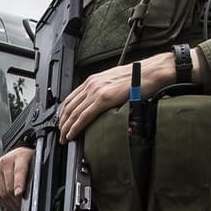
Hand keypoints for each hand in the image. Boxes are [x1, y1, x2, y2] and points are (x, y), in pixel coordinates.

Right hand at [0, 147, 34, 210]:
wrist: (18, 153)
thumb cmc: (28, 159)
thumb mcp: (35, 164)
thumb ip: (34, 176)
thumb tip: (33, 192)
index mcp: (20, 157)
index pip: (19, 172)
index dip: (19, 184)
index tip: (20, 194)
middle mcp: (6, 162)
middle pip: (9, 186)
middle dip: (16, 200)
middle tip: (22, 207)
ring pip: (2, 192)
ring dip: (10, 203)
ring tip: (17, 208)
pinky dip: (3, 202)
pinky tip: (9, 204)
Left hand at [56, 52, 179, 141]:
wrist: (150, 72)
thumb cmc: (138, 77)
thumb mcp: (114, 82)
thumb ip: (104, 91)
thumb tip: (100, 104)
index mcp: (93, 80)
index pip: (70, 98)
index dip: (63, 112)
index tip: (61, 122)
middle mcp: (91, 84)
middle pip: (69, 106)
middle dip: (62, 122)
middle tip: (60, 134)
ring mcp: (96, 91)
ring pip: (74, 113)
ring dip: (66, 127)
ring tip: (64, 138)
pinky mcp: (103, 99)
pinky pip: (84, 116)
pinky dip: (75, 127)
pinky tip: (72, 134)